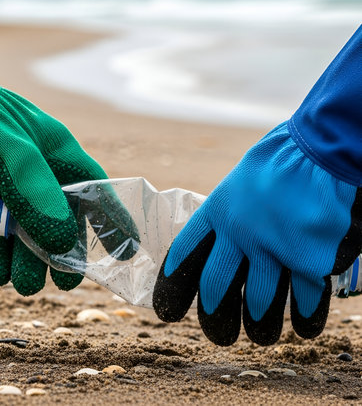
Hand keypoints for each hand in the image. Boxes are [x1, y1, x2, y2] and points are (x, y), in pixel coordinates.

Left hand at [0, 88, 112, 294]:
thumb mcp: (15, 151)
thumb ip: (39, 194)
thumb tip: (61, 241)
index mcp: (59, 157)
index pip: (96, 191)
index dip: (113, 220)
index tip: (125, 250)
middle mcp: (41, 181)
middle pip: (64, 225)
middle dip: (65, 255)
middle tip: (64, 281)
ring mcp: (13, 197)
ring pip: (30, 239)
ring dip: (29, 264)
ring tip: (24, 284)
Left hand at [153, 122, 360, 345]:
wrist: (316, 149)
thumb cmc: (276, 161)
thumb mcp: (238, 182)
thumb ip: (228, 215)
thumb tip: (219, 244)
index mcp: (217, 211)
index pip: (184, 255)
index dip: (173, 286)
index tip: (167, 310)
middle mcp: (238, 233)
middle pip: (215, 287)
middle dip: (215, 317)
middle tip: (218, 334)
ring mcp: (271, 247)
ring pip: (258, 301)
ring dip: (260, 324)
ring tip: (261, 335)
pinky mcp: (306, 257)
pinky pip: (303, 298)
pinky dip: (304, 316)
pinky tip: (303, 325)